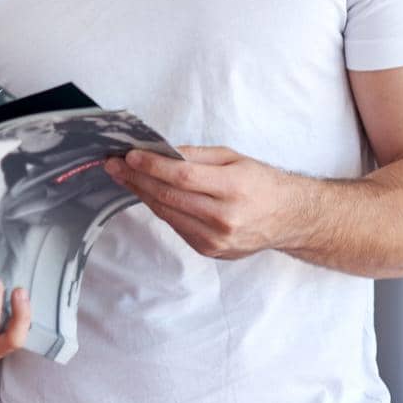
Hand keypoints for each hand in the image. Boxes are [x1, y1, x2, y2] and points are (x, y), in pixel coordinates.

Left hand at [104, 145, 304, 259]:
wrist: (289, 219)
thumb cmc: (261, 183)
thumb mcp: (234, 158)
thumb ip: (196, 156)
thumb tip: (160, 152)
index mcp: (234, 188)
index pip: (183, 177)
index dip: (152, 166)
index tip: (130, 156)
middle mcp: (224, 218)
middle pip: (169, 196)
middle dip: (136, 178)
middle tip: (113, 165)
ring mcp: (216, 239)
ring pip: (167, 213)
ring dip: (140, 193)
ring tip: (122, 176)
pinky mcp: (210, 250)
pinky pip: (176, 226)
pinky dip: (159, 208)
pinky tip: (146, 194)